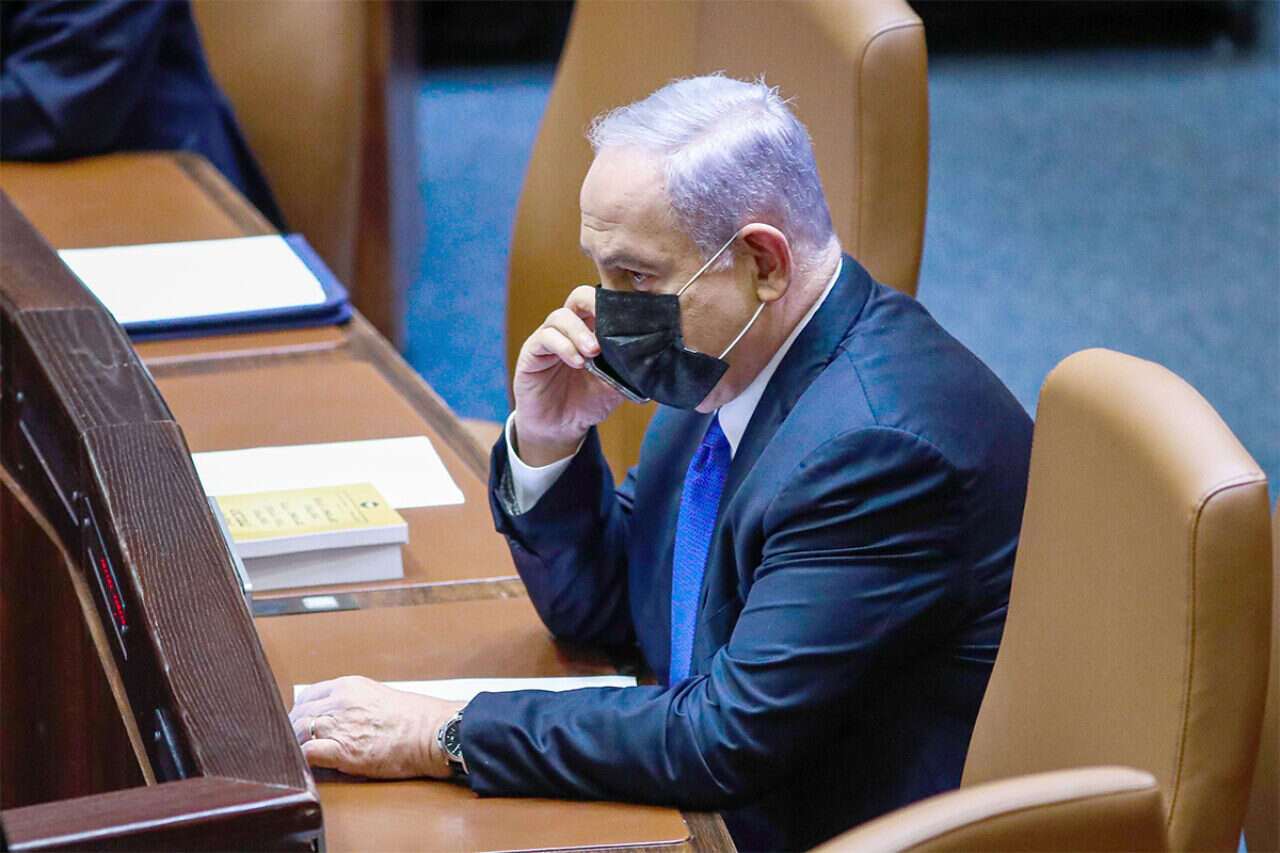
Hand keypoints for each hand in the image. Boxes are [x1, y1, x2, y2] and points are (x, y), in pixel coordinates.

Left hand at [288, 675, 464, 778]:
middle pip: (299, 713)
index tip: (301, 721)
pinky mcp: (343, 751)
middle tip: (296, 742)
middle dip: (294, 729)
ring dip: (296, 744)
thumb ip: (353, 701)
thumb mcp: (378, 695)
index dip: (301, 710)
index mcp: (348, 686)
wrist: (432, 733)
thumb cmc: (415, 718)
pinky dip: (302, 759)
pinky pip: (307, 753)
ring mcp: (340, 725)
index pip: (308, 695)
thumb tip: (338, 715)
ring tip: (300, 755)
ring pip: (297, 732)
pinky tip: (307, 765)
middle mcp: (340, 702)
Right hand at [512, 285, 624, 465]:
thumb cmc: (588, 401)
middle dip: (594, 303)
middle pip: (580, 297)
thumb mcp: (615, 386)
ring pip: (561, 316)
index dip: (615, 302)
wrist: (561, 428)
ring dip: (579, 332)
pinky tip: (578, 362)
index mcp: (593, 330)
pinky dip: (564, 347)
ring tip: (593, 351)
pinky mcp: (532, 352)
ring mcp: (550, 338)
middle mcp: (571, 329)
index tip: (631, 315)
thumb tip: (654, 359)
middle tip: (609, 323)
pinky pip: (546, 338)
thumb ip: (629, 369)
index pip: (602, 303)